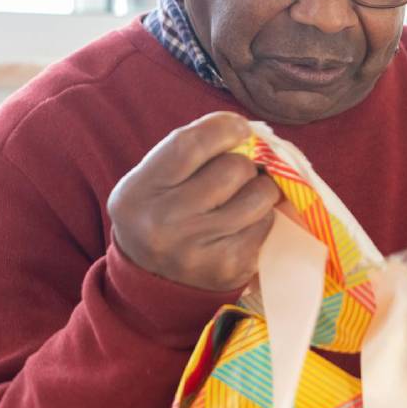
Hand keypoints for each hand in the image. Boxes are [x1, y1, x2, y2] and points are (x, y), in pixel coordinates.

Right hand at [108, 112, 283, 292]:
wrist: (151, 279)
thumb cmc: (158, 212)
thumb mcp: (153, 179)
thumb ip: (192, 151)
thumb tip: (247, 133)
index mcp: (139, 192)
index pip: (191, 145)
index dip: (225, 128)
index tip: (239, 129)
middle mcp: (165, 223)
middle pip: (234, 169)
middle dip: (244, 164)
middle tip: (237, 173)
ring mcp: (199, 250)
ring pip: (259, 197)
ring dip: (260, 189)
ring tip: (244, 195)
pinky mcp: (230, 268)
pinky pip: (267, 226)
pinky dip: (262, 218)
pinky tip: (244, 223)